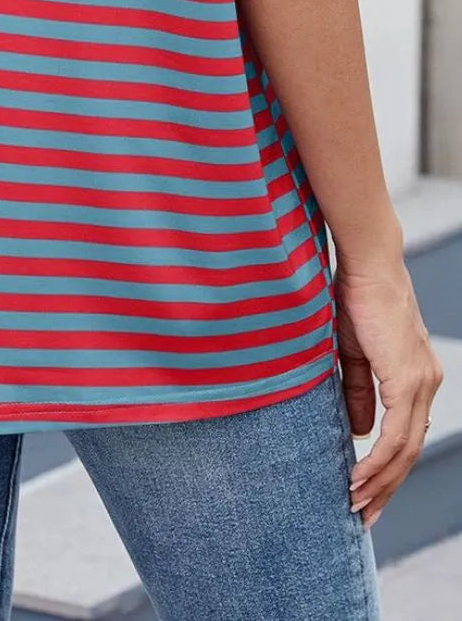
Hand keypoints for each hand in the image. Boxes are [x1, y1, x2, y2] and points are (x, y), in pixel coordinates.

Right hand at [333, 255, 443, 528]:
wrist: (366, 262)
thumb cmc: (354, 295)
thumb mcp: (351, 351)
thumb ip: (357, 390)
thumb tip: (358, 431)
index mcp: (414, 376)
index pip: (405, 435)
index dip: (386, 468)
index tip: (364, 491)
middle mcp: (425, 382)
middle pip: (410, 450)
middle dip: (385, 487)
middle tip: (363, 514)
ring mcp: (420, 381)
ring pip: (406, 448)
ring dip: (380, 481)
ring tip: (357, 503)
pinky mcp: (407, 378)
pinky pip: (396, 433)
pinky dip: (377, 460)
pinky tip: (360, 477)